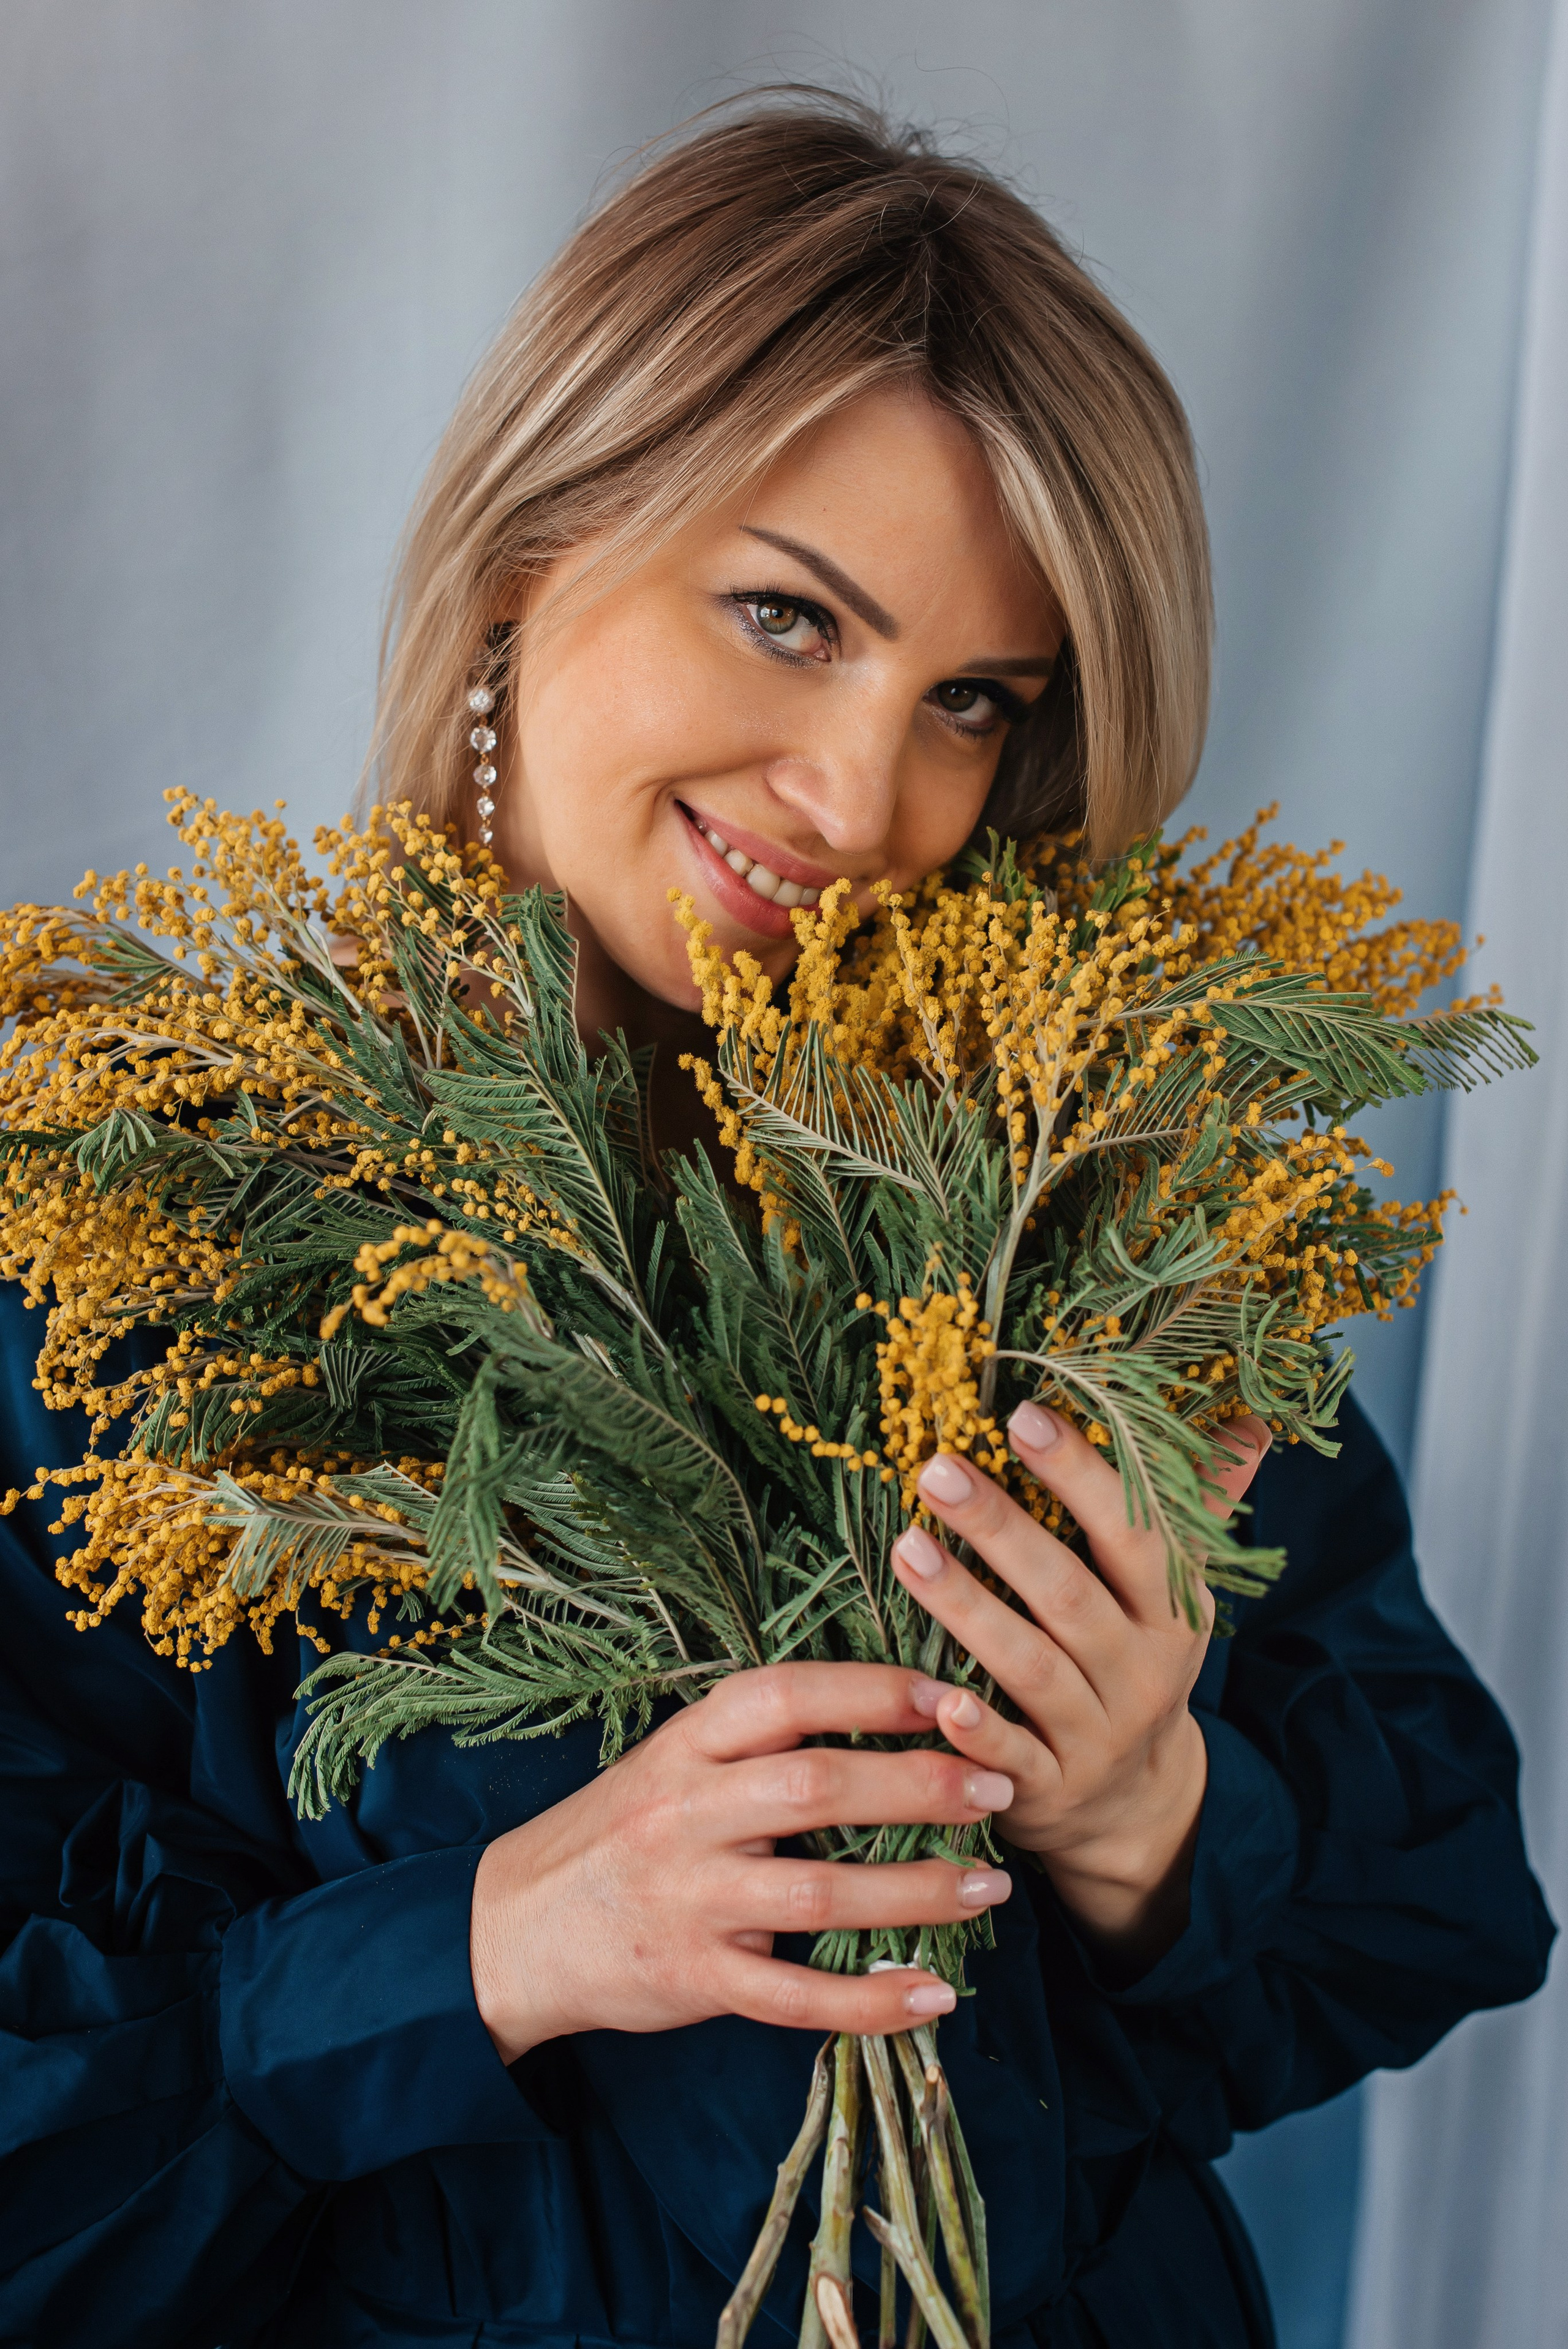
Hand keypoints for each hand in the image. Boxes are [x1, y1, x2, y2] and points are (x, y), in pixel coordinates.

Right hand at [470, 1661, 1015, 2061]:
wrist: (513, 1929)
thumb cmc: (620, 1831)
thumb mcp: (672, 1760)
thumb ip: (758, 1740)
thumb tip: (888, 1710)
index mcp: (687, 1744)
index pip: (787, 1697)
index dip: (874, 1691)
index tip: (952, 1696)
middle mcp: (687, 1814)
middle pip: (818, 1788)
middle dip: (921, 1786)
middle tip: (999, 1788)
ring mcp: (691, 1900)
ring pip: (822, 1895)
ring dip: (919, 1892)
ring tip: (992, 1888)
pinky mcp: (695, 1978)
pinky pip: (796, 1998)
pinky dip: (871, 2001)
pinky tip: (934, 1994)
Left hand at [890, 1406, 1270, 1969]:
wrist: (1141, 1804)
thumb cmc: (1140, 1660)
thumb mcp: (1178, 1589)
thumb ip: (1200, 1502)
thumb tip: (1247, 1414)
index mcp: (1174, 1611)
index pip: (1134, 1533)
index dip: (1081, 1475)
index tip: (1021, 1415)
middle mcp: (1141, 1673)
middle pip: (1069, 1593)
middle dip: (1002, 1529)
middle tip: (937, 1467)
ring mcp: (1095, 1735)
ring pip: (1030, 1667)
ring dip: (966, 1607)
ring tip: (906, 1546)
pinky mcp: (1048, 1790)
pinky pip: (1012, 1759)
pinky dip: (978, 1733)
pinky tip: (938, 1700)